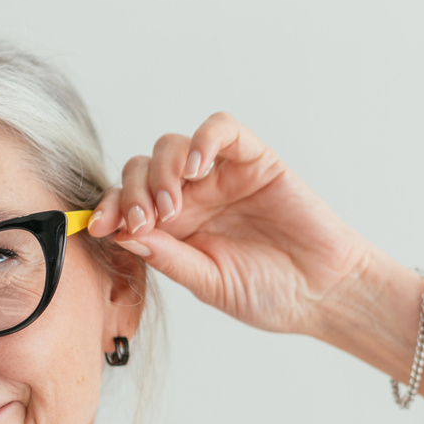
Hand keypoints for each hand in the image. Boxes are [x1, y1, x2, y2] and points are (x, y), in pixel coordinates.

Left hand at [87, 113, 374, 335]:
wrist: (323, 293)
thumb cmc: (269, 294)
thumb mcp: (208, 283)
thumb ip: (168, 258)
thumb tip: (122, 236)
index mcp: (174, 229)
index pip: (128, 203)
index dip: (110, 208)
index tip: (100, 227)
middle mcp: (193, 197)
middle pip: (141, 169)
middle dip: (133, 192)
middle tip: (146, 221)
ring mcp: (221, 176)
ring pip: (172, 146)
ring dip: (162, 171)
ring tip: (174, 205)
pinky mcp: (254, 159)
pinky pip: (221, 129)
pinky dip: (203, 140)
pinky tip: (198, 168)